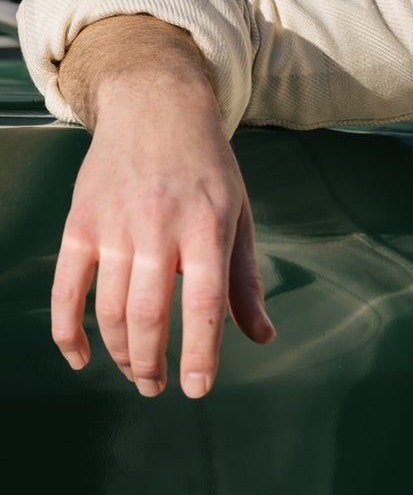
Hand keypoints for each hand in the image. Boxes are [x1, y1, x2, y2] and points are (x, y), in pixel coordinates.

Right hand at [51, 22, 274, 399]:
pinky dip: (68, 331)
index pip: (203, 302)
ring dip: (120, 353)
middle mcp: (159, 226)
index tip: (198, 389)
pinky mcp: (81, 222)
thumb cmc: (206, 169)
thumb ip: (243, 281)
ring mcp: (114, 224)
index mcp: (206, 227)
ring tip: (136, 374)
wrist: (155, 105)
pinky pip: (67, 288)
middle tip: (158, 387)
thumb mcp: (238, 216)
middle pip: (148, 315)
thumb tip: (262, 337)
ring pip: (110, 309)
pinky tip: (80, 358)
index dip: (200, 352)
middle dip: (152, 364)